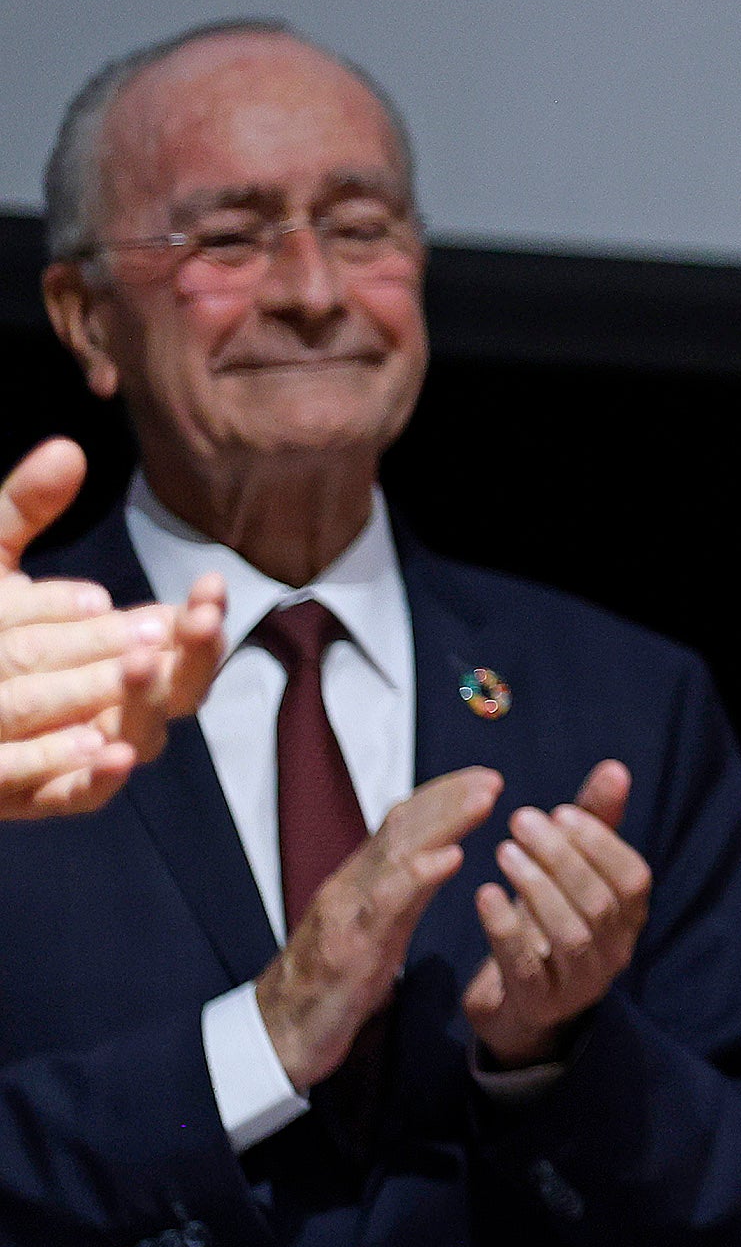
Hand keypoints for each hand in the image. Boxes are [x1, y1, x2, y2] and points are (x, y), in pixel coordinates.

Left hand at [0, 438, 222, 819]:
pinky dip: (97, 780)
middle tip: (201, 617)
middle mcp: (107, 703)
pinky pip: (77, 798)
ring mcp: (74, 751)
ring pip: (136, 739)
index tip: (212, 587)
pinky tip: (109, 753)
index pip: (177, 637)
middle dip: (194, 652)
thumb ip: (22, 511)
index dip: (201, 616)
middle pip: (177, 689)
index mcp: (113, 650)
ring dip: (147, 703)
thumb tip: (67, 448)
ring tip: (141, 662)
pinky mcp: (32, 792)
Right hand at [256, 768, 503, 1088]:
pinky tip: (450, 858)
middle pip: (401, 829)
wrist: (277, 1037)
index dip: (441, 798)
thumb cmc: (331, 986)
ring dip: (444, 822)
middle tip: (491, 778)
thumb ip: (401, 894)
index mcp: (359, 883)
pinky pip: (384, 906)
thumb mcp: (375, 931)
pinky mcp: (347, 950)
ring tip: (482, 799)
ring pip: (396, 855)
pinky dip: (418, 876)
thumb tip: (438, 859)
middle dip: (449, 799)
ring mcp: (346, 915)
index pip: (400, 826)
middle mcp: (350, 888)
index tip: (482, 779)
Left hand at [461, 760, 654, 1066]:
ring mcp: (579, 983)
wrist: (517, 1007)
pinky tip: (485, 893)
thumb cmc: (549, 924)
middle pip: (599, 902)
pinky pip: (525, 965)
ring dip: (536, 887)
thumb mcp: (573, 875)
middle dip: (560, 857)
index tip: (558, 811)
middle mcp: (614, 953)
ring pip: (569, 933)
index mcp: (630, 919)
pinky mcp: (537, 1004)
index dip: (600, 843)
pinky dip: (505, 927)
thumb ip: (594, 824)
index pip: (634, 878)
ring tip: (502, 851)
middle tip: (520, 822)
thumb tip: (615, 768)